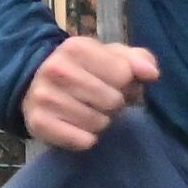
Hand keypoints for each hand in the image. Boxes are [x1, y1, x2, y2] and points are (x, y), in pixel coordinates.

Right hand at [23, 35, 158, 150]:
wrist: (35, 85)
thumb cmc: (84, 71)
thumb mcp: (111, 57)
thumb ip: (138, 60)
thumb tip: (151, 74)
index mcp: (75, 47)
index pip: (124, 74)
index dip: (125, 82)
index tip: (111, 82)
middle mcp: (55, 69)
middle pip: (113, 101)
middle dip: (113, 104)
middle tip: (99, 100)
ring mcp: (43, 96)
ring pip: (98, 123)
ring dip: (99, 122)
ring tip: (87, 112)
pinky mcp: (38, 123)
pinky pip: (82, 141)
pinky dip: (85, 139)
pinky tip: (76, 127)